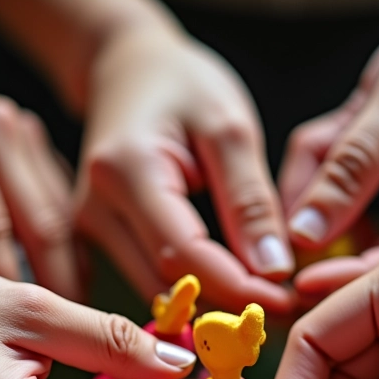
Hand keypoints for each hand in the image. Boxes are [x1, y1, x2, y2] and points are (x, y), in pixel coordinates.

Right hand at [75, 25, 295, 312]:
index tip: (287, 300)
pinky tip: (232, 283)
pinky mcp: (99, 238)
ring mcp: (92, 227)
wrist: (127, 70)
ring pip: (155, 290)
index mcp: (125, 170)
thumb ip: (250, 199)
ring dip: (211, 304)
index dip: (236, 287)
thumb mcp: (229, 127)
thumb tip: (273, 270)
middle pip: (164, 282)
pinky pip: (149, 279)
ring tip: (265, 297)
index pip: (182, 253)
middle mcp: (96, 207)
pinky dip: (193, 290)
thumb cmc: (181, 84)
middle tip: (285, 308)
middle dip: (228, 304)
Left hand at [280, 0, 378, 287]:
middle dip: (336, 258)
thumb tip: (303, 235)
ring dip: (328, 217)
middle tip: (284, 265)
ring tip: (299, 191)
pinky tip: (313, 177)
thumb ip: (353, 161)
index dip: (358, 277)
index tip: (302, 281)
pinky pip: (366, 219)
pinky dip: (333, 195)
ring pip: (370, 241)